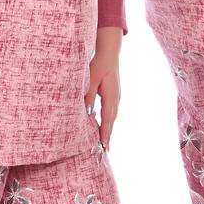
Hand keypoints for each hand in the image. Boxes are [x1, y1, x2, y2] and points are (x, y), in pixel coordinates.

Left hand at [84, 28, 122, 150]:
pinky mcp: (114, 93)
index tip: (103, 146)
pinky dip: (108, 120)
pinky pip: (111, 111)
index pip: (107, 120)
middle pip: (111, 121)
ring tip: (105, 141)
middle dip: (108, 135)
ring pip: (112, 116)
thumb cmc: (98, 65)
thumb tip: (87, 113)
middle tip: (105, 150)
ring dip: (108, 129)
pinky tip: (104, 124)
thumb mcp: (91, 81)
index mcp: (111, 97)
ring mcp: (116, 96)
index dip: (105, 134)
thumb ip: (89, 97)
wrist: (110, 53)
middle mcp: (116, 99)